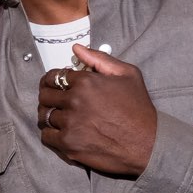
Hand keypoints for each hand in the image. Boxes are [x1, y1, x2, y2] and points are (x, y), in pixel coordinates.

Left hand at [36, 44, 157, 176]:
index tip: (56, 85)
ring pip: (44, 115)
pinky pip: (46, 135)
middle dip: (48, 96)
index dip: (53, 80)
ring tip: (58, 116)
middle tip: (55, 101)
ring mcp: (70, 124)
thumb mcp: (127, 74)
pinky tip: (60, 131)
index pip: (54, 77)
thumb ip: (100, 59)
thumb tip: (77, 49)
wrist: (147, 143)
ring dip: (48, 114)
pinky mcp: (69, 144)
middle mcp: (74, 101)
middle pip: (45, 96)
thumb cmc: (139, 109)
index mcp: (86, 82)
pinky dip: (50, 133)